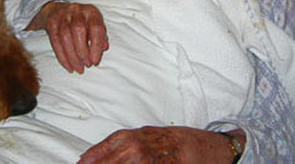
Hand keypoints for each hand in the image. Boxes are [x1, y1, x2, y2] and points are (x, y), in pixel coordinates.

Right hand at [25, 1, 107, 72]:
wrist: (58, 10)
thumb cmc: (82, 22)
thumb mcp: (94, 25)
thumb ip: (100, 36)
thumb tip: (103, 48)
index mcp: (91, 11)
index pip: (96, 27)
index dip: (96, 46)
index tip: (95, 61)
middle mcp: (77, 10)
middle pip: (78, 30)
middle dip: (82, 51)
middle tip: (86, 65)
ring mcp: (62, 15)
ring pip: (65, 37)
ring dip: (72, 56)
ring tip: (78, 68)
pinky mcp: (51, 22)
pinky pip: (55, 41)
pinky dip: (62, 57)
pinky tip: (68, 66)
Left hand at [78, 126, 244, 163]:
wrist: (211, 146)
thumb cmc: (180, 142)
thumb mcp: (154, 138)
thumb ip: (132, 144)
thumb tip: (108, 154)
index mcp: (142, 133)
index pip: (114, 141)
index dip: (97, 152)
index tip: (82, 160)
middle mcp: (148, 141)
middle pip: (119, 153)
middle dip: (101, 162)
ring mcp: (159, 153)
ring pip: (133, 161)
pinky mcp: (171, 162)